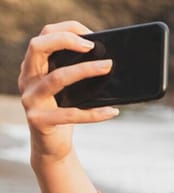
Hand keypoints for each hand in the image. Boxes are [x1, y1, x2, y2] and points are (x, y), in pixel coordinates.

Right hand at [19, 21, 117, 163]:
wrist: (51, 146)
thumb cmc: (64, 112)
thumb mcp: (68, 89)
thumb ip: (75, 72)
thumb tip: (108, 59)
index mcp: (33, 67)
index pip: (44, 36)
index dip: (66, 30)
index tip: (91, 35)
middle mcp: (27, 79)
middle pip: (38, 47)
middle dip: (65, 41)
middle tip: (92, 46)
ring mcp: (30, 99)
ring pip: (57, 78)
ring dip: (85, 70)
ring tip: (108, 67)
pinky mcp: (39, 120)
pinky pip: (70, 115)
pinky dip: (95, 113)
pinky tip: (113, 111)